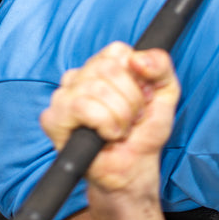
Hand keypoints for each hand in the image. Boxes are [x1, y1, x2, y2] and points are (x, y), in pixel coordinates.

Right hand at [40, 42, 179, 195]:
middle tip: (132, 118)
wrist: (134, 168)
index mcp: (102, 65)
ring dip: (119, 116)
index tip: (142, 98)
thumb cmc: (144, 131)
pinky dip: (103, 124)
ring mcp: (63, 95)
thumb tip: (137, 58)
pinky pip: (81, 106)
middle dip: (130, 100)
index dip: (136, 78)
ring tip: (119, 129)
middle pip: (108, 69)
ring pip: (96, 89)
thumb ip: (160, 65)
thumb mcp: (165, 92)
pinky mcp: (53, 117)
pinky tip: (105, 135)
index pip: (117, 51)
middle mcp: (79, 76)